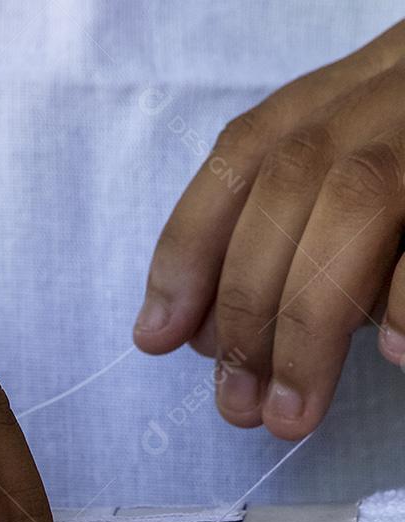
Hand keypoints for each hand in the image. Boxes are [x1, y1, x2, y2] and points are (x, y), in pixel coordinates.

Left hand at [134, 20, 404, 438]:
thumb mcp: (354, 185)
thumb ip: (289, 236)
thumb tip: (209, 334)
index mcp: (346, 92)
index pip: (244, 155)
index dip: (189, 246)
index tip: (159, 337)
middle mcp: (392, 88)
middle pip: (290, 186)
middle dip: (249, 310)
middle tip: (238, 406)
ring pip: (356, 204)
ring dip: (309, 326)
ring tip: (290, 414)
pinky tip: (396, 357)